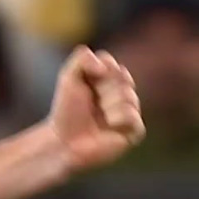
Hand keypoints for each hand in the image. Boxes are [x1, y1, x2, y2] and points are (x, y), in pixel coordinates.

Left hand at [47, 46, 145, 170]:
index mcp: (108, 80)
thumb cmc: (66, 111)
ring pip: (129, 95)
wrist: (64, 141)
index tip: (86, 82)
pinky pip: (133, 116)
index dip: (98, 71)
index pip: (111, 64)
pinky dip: (117, 118)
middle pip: (122, 77)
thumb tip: (107, 67)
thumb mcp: (69, 77)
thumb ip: (83, 58)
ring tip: (99, 116)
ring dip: (108, 105)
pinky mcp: (134, 131)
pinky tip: (108, 125)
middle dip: (103, 89)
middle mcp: (122, 94)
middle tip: (92, 102)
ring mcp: (129, 112)